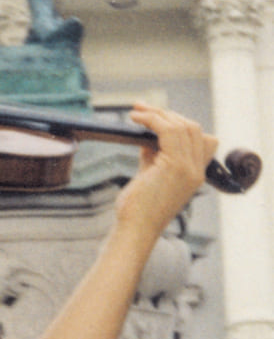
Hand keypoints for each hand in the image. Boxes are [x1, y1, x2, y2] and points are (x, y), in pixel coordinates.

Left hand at [114, 104, 217, 233]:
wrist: (135, 229)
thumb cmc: (138, 207)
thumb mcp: (150, 174)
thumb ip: (154, 154)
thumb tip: (148, 134)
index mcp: (195, 174)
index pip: (202, 139)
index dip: (180, 123)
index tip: (156, 118)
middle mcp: (197, 170)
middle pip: (193, 128)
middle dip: (167, 114)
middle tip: (142, 109)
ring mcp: (189, 168)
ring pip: (183, 126)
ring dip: (157, 113)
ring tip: (136, 112)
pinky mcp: (175, 166)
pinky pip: (168, 130)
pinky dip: (151, 119)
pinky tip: (136, 119)